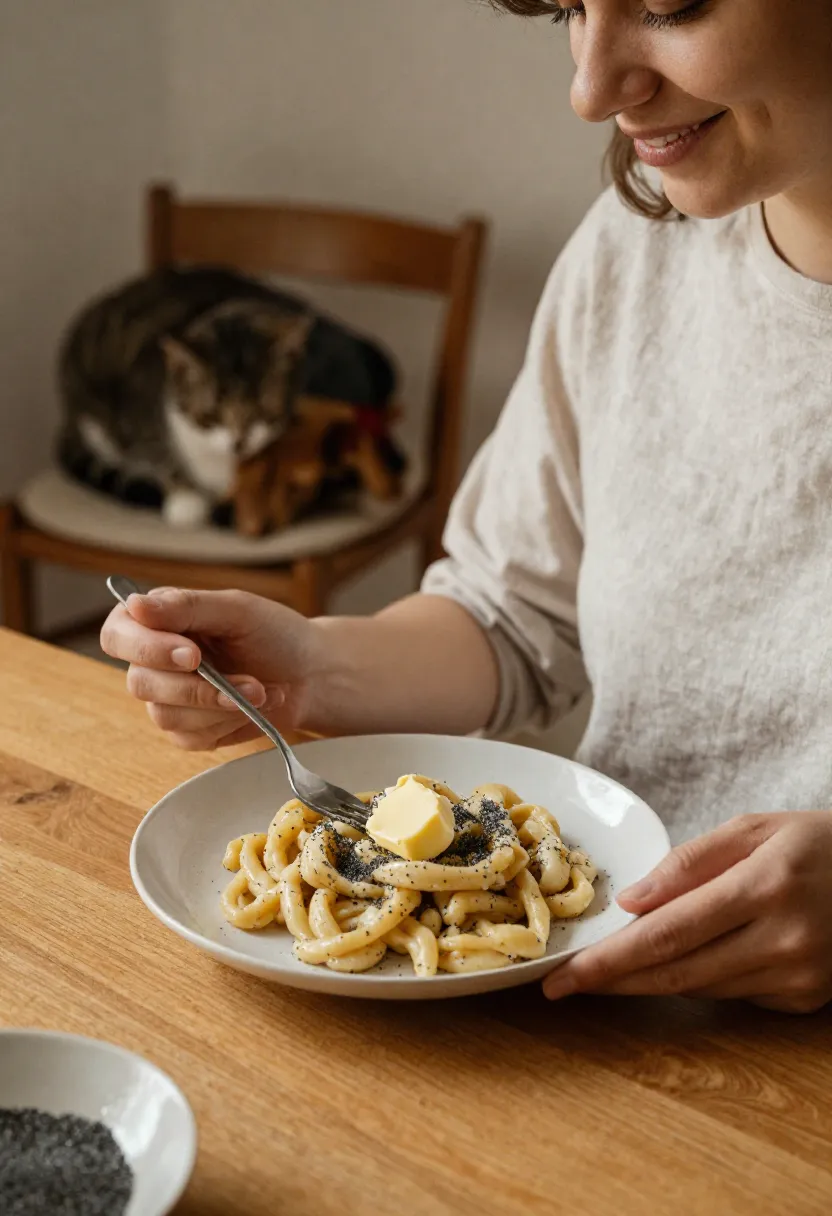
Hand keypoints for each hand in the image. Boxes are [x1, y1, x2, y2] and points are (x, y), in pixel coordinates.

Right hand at [100, 588, 323, 750]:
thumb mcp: (236, 610)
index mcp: (158, 622)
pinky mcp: (189, 731)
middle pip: (140, 683)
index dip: (146, 648)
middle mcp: (155, 661)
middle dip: (198, 686)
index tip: (192, 654)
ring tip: (260, 691)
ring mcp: (169, 699)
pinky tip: (252, 708)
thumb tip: (134, 604)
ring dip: (220, 707)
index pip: (118, 634)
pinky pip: (190, 739)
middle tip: (246, 681)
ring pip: (165, 715)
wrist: (310, 675)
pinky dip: (228, 725)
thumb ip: (186, 606)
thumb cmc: (274, 634)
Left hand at [543, 811, 831, 1013]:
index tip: (563, 974)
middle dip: (613, 982)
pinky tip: (676, 963)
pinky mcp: (804, 999)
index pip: (668, 933)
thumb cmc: (818, 843)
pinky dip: (697, 979)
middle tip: (562, 988)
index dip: (610, 959)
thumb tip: (631, 902)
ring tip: (604, 970)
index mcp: (765, 886)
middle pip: (677, 973)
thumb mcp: (755, 829)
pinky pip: (732, 994)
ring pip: (700, 989)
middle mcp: (783, 940)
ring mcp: (797, 977)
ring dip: (647, 982)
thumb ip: (689, 862)